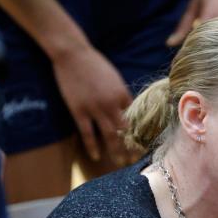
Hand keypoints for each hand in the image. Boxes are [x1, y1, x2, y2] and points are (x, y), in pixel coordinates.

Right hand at [51, 43, 133, 163]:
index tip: (145, 143)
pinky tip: (97, 157)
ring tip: (121, 163)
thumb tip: (128, 109)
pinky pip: (87, 134)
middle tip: (138, 160)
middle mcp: (112, 103)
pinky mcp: (79, 111)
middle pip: (126, 130)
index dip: (140, 131)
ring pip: (110, 135)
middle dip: (133, 146)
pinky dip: (93, 147)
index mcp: (123, 94)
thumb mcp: (114, 77)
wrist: (72, 54)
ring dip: (117, 151)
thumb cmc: (94, 63)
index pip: (135, 118)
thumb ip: (121, 95)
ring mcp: (95, 108)